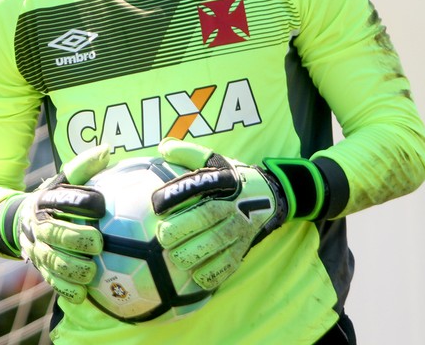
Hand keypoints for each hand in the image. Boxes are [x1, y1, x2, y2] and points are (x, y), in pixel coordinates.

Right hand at [0, 144, 110, 302]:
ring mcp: (37, 249)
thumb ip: (84, 167)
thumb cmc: (55, 200)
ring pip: (51, 261)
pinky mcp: (40, 269)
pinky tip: (83, 294)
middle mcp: (37, 225)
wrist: (20, 222)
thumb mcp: (64, 180)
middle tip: (98, 242)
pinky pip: (51, 282)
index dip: (80, 201)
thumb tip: (107, 149)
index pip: (61, 198)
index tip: (101, 205)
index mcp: (45, 201)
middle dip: (75, 238)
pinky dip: (66, 289)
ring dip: (72, 268)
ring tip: (92, 271)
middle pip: (53, 233)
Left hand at [151, 138, 315, 290]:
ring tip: (175, 257)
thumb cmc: (232, 178)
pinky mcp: (244, 247)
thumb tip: (163, 146)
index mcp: (224, 181)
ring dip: (194, 253)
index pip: (199, 185)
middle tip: (162, 236)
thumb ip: (189, 152)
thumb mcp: (215, 159)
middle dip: (182, 227)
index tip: (155, 204)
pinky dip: (213, 274)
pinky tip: (196, 277)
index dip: (176, 194)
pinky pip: (229, 265)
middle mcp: (234, 204)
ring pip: (218, 243)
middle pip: (208, 216)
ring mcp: (241, 228)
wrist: (269, 195)